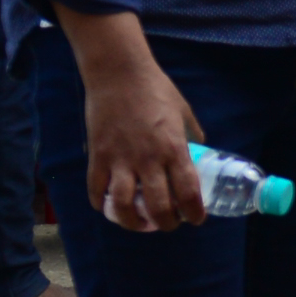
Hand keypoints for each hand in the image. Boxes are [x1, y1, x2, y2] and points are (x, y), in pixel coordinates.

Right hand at [73, 37, 206, 232]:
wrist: (119, 72)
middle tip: (168, 224)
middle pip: (158, 208)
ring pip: (124, 205)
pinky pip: (97, 188)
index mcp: (175, 149)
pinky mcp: (98, 155)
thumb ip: (192, 135)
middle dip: (166, 224)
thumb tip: (199, 150)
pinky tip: (108, 205)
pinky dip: (102, 203)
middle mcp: (149, 159)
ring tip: (138, 223)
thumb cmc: (156, 89)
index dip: (194, 214)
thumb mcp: (183, 112)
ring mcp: (121, 159)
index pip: (188, 193)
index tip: (195, 219)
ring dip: (132, 222)